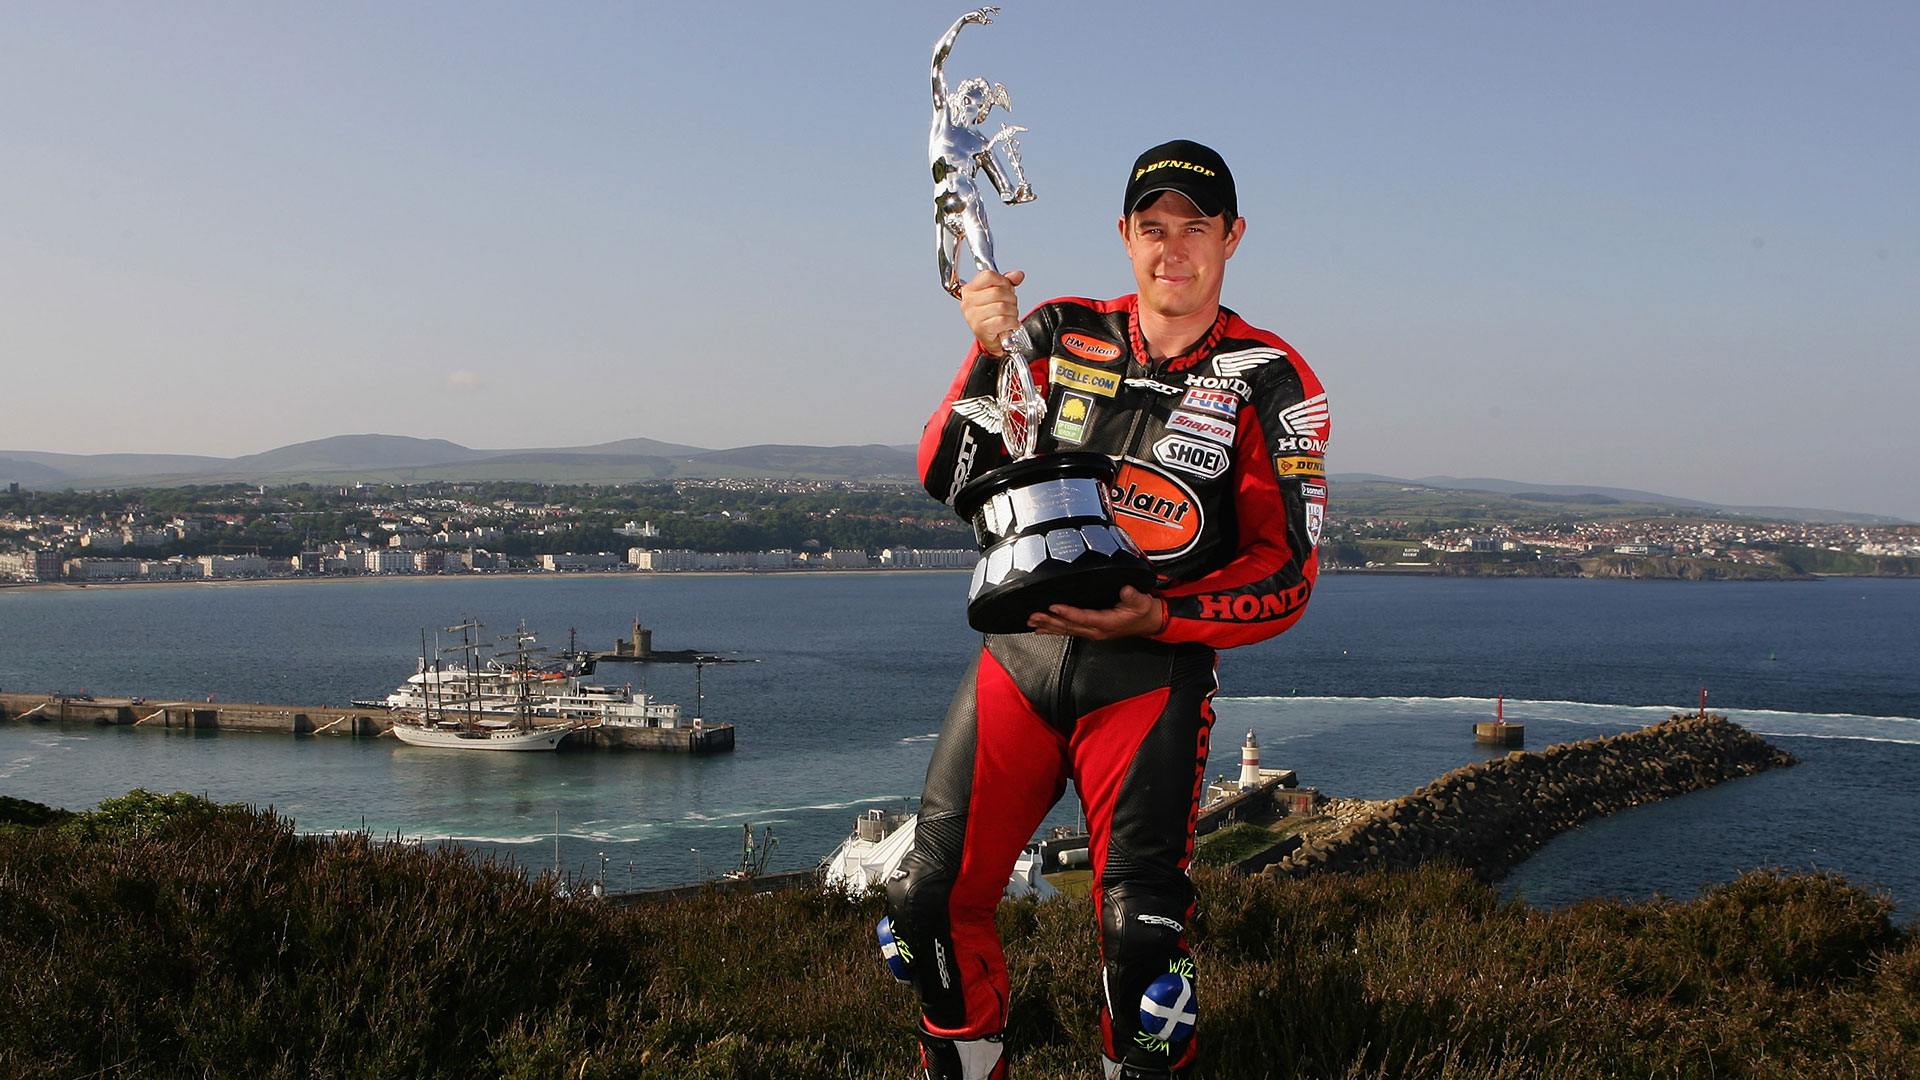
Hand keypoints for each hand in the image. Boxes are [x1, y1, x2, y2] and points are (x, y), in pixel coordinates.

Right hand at [958, 268, 1024, 355]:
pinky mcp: (980, 329)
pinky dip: (1012, 322)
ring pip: (1002, 307)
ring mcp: (973, 316)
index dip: (1002, 280)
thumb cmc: (993, 315)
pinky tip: (1011, 323)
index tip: (1007, 287)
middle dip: (1011, 298)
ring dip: (1012, 312)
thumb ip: (1008, 282)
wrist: (992, 338)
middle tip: (1010, 304)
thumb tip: (1018, 275)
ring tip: (1010, 315)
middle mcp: (968, 302)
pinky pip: (1003, 320)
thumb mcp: (999, 294)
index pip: (987, 276)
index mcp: (970, 290)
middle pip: (997, 292)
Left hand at [1027, 586, 1166, 639]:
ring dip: (1048, 626)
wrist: (1147, 622)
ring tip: (1032, 622)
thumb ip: (1132, 596)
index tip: (1054, 606)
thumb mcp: (1142, 602)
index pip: (1083, 618)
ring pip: (1066, 630)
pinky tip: (1042, 629)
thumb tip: (1125, 590)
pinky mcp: (1089, 630)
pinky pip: (1069, 631)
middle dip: (1050, 621)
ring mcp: (1092, 632)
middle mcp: (1096, 630)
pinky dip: (1054, 630)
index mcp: (1107, 622)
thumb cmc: (1142, 612)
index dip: (1068, 612)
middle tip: (1034, 616)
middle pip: (1069, 626)